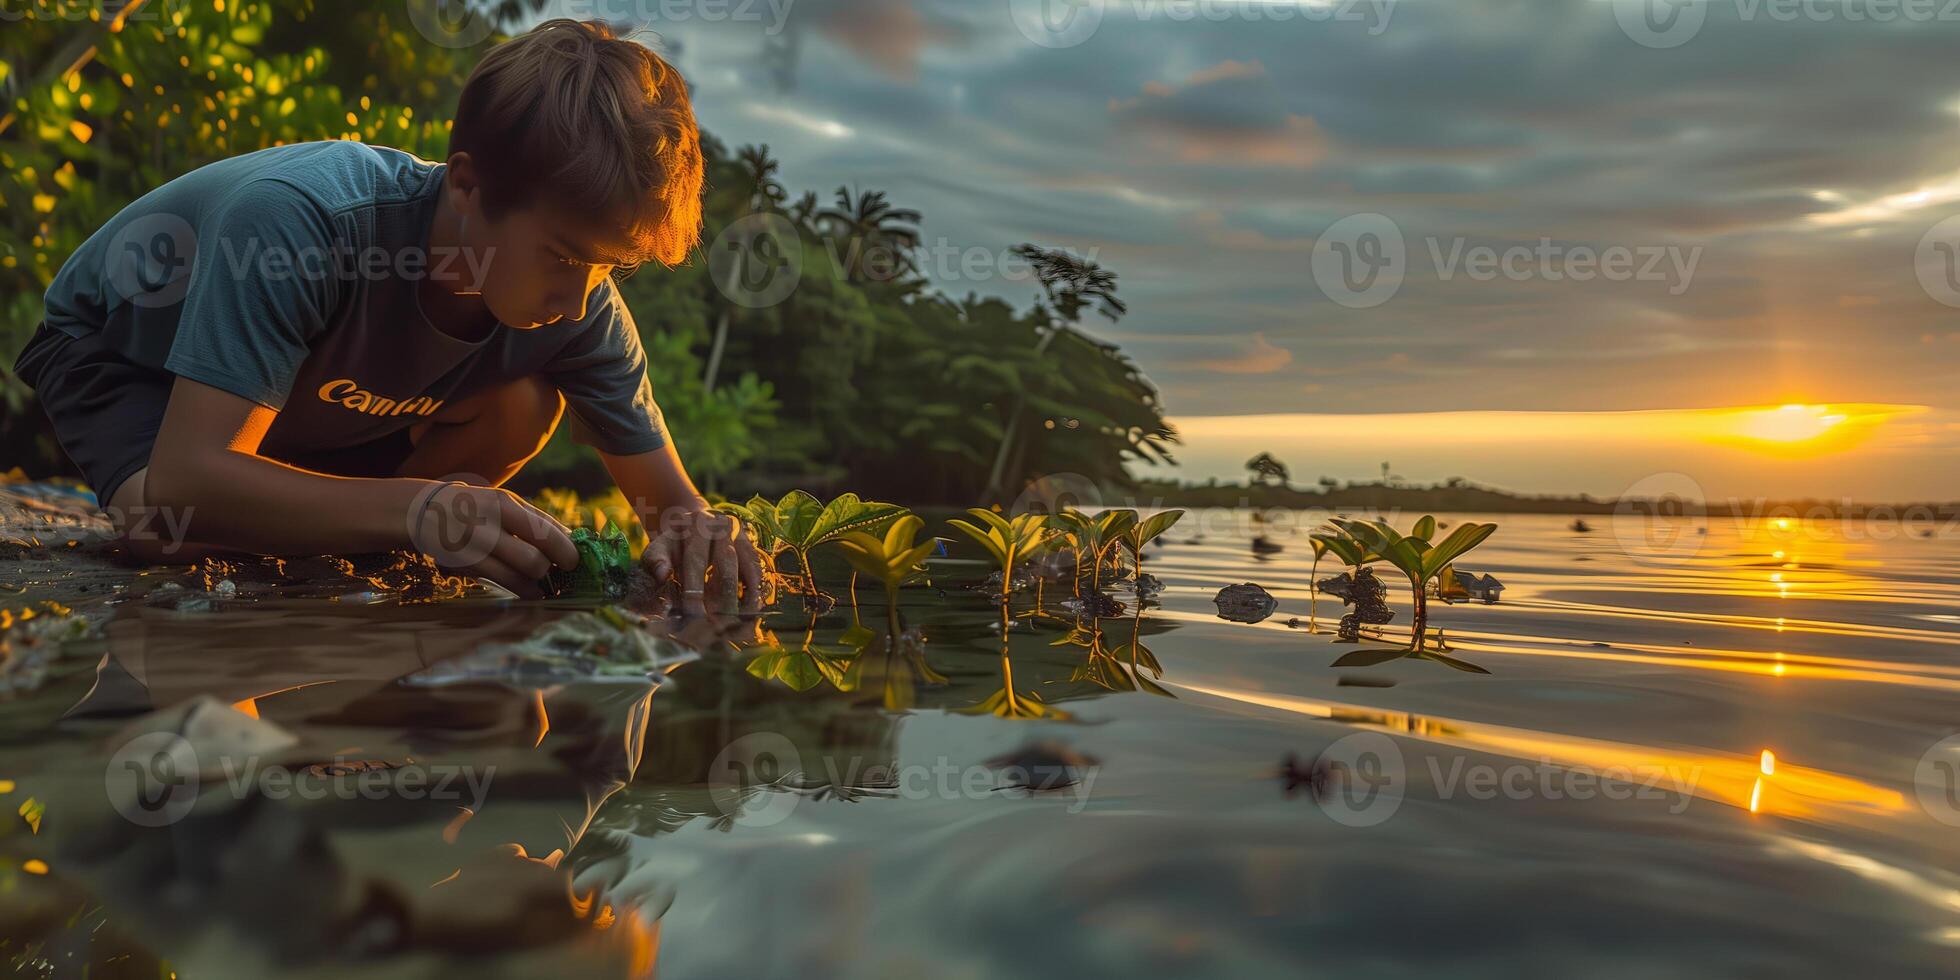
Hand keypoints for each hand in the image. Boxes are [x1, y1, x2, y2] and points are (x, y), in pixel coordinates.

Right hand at [409, 482, 577, 598]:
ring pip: (530, 567)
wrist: (421, 512)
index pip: (550, 525)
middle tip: (568, 570)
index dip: (571, 545)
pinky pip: (508, 582)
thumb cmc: (472, 509)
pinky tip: (533, 593)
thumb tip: (569, 540)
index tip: (581, 556)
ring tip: (549, 585)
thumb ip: (529, 520)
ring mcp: (480, 543)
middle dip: (563, 562)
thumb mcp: (498, 504)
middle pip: (545, 546)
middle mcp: (494, 520)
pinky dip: (526, 591)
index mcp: (506, 502)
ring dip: (545, 580)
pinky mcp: (469, 563)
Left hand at [641, 507, 764, 614]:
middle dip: (723, 598)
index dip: (695, 590)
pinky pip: (756, 569)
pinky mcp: (751, 545)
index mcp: (695, 525)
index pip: (696, 561)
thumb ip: (656, 562)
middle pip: (726, 566)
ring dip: (744, 597)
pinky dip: (755, 590)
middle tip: (719, 625)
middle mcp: (722, 525)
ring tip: (738, 622)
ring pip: (746, 568)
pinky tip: (751, 611)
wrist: (692, 528)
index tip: (692, 615)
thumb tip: (662, 574)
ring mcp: (740, 534)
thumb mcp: (658, 550)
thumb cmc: (671, 547)